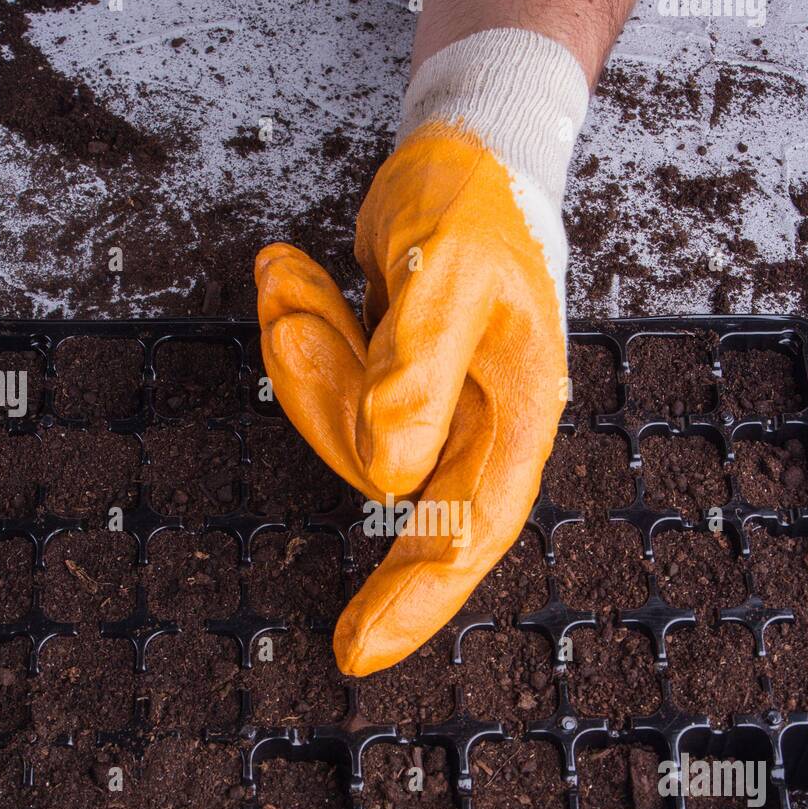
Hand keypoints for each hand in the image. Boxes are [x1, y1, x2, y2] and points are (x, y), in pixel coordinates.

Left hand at [256, 29, 587, 676]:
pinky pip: (329, 392)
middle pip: (387, 481)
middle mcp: (479, 429)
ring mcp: (434, 415)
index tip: (353, 650)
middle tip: (291, 314)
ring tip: (298, 268)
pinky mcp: (392, 392)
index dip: (417, 597)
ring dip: (305, 347)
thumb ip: (421, 370)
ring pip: (344, 431)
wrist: (466, 158)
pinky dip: (301, 333)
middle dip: (326, 413)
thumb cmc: (475, 208)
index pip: (471, 531)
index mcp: (516, 414)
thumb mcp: (450, 271)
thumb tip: (390, 478)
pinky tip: (295, 275)